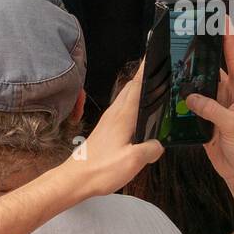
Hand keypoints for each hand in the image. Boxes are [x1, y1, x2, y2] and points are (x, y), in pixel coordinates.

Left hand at [57, 62, 162, 199]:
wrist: (75, 179)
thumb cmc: (100, 170)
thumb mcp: (134, 161)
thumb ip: (151, 149)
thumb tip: (158, 145)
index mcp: (123, 116)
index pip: (137, 86)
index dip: (146, 70)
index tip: (153, 54)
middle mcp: (114, 115)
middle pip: (130, 88)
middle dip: (143, 76)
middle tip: (157, 67)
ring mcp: (108, 122)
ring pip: (125, 98)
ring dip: (137, 90)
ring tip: (152, 87)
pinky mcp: (105, 131)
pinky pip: (122, 111)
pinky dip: (132, 105)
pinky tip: (138, 114)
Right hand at [184, 26, 233, 185]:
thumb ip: (212, 109)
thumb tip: (191, 97)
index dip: (229, 40)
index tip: (224, 20)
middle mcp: (229, 95)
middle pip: (213, 70)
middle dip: (201, 57)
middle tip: (186, 40)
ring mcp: (217, 107)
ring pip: (199, 89)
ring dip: (188, 81)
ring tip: (172, 66)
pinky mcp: (205, 121)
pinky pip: (191, 107)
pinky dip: (181, 103)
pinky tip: (170, 96)